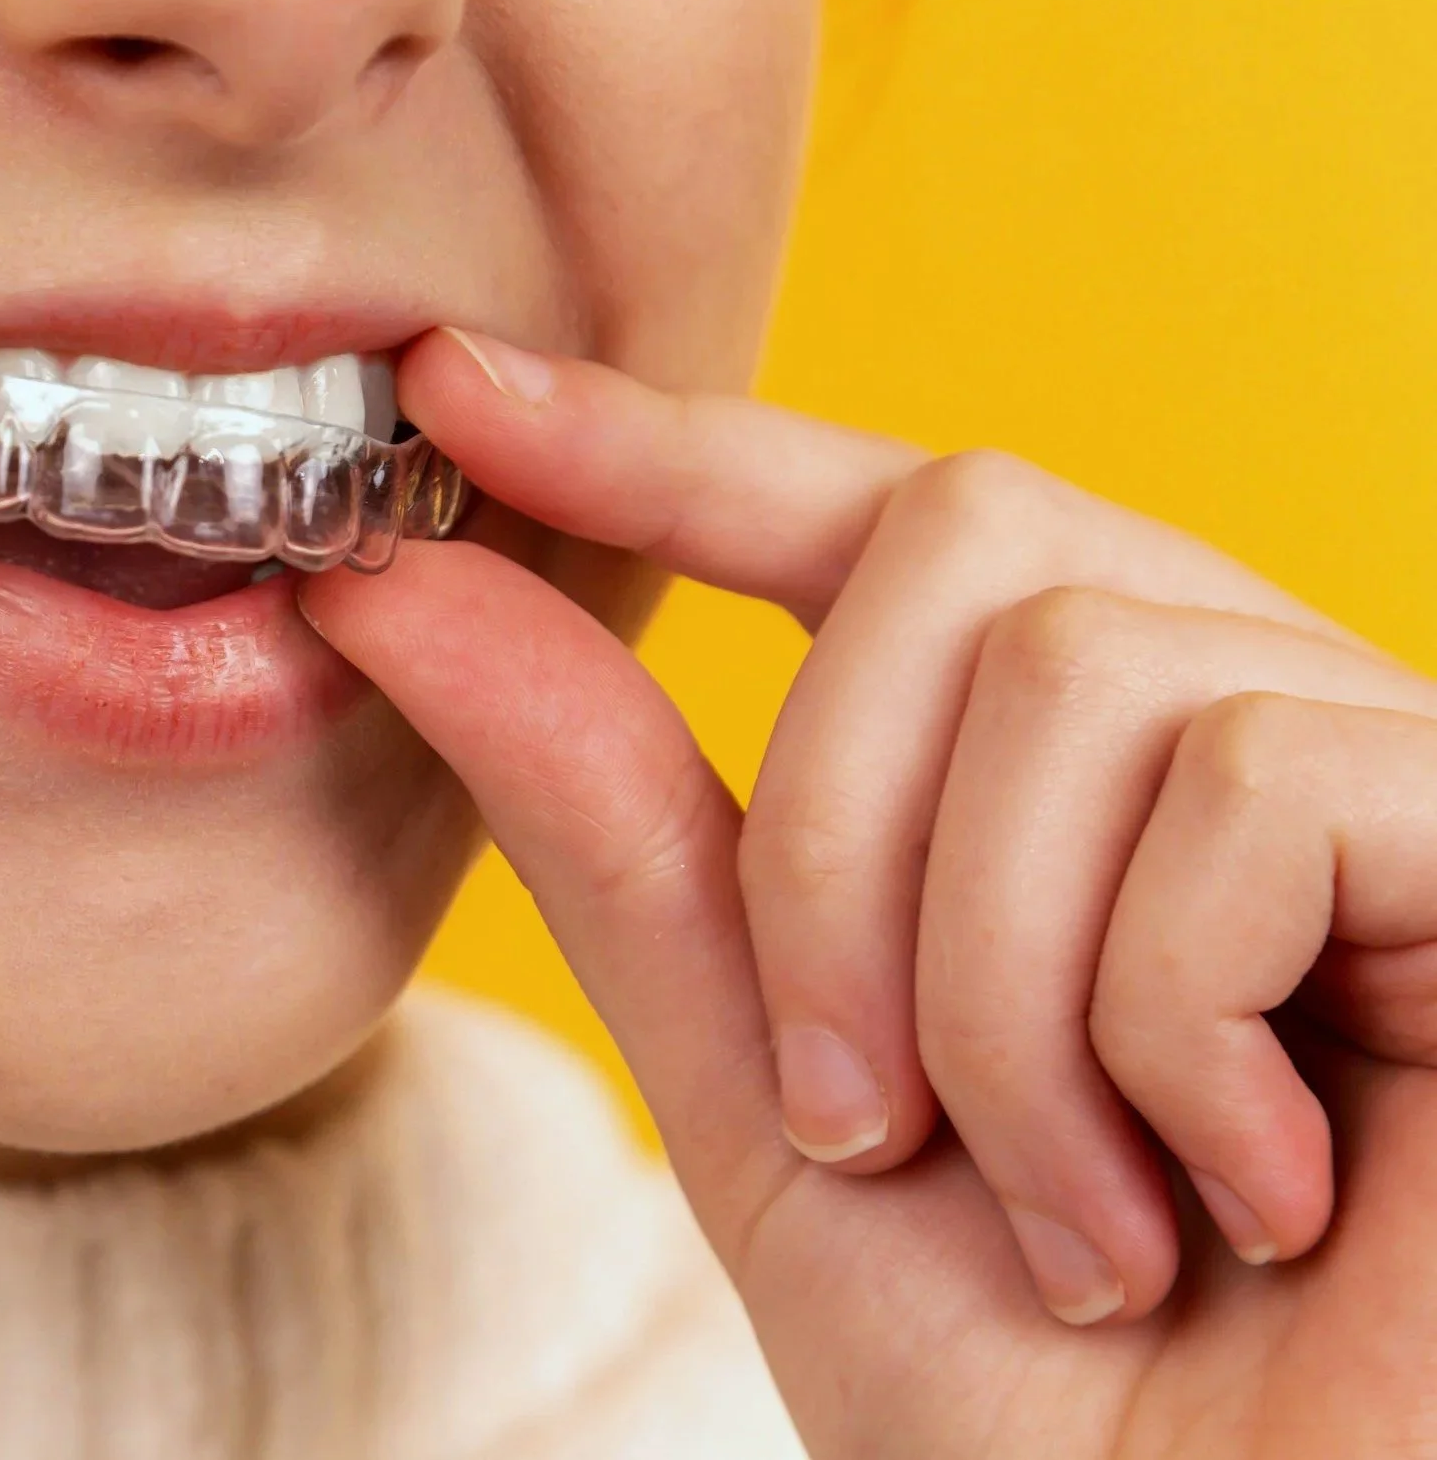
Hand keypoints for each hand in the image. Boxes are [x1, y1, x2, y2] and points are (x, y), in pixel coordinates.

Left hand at [302, 328, 1436, 1459]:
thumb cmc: (1047, 1398)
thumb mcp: (768, 1094)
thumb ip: (620, 838)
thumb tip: (409, 593)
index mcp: (1070, 774)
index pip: (863, 517)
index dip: (665, 443)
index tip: (455, 388)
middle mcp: (1243, 719)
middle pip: (964, 537)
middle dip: (833, 844)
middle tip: (857, 1118)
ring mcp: (1394, 770)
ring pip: (1082, 670)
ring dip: (992, 994)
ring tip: (1071, 1217)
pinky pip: (1250, 782)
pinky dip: (1160, 1022)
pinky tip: (1239, 1196)